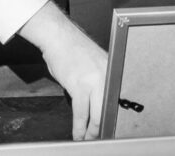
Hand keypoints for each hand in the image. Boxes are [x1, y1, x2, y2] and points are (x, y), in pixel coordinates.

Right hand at [17, 2, 107, 138]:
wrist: (58, 36)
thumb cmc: (72, 48)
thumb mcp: (94, 63)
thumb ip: (99, 80)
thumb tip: (99, 101)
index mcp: (112, 69)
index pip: (117, 99)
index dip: (113, 117)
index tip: (110, 128)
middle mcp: (107, 75)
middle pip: (109, 111)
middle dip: (103, 129)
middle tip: (99, 138)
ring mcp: (94, 81)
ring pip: (97, 115)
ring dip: (91, 132)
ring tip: (87, 140)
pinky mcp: (79, 86)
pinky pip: (81, 113)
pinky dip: (79, 127)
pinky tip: (78, 134)